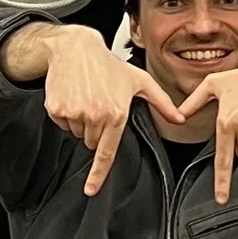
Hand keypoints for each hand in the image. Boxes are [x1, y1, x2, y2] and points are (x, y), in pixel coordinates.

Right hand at [39, 23, 176, 196]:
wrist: (75, 48)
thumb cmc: (109, 65)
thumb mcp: (139, 80)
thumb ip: (162, 103)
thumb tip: (180, 119)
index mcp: (116, 113)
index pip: (107, 152)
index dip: (98, 174)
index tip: (90, 190)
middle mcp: (95, 115)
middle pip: (92, 142)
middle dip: (96, 129)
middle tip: (99, 104)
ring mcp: (74, 113)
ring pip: (76, 133)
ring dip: (81, 122)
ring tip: (87, 97)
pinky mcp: (56, 109)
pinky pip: (62, 124)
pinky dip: (66, 115)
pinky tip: (73, 96)